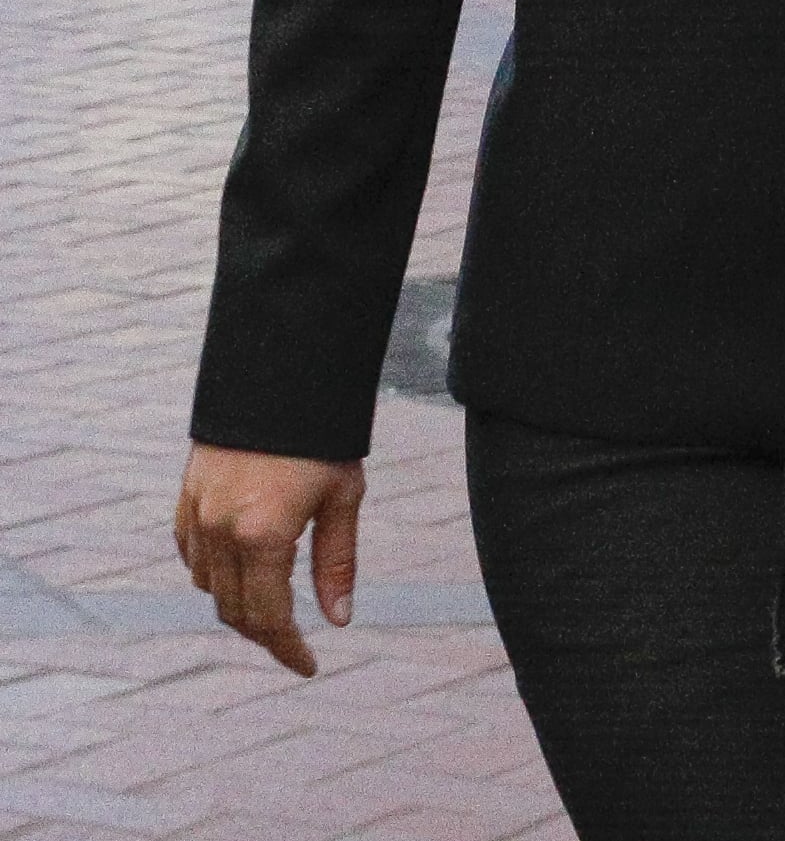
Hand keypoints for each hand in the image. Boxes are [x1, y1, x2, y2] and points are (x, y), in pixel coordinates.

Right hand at [173, 442, 364, 675]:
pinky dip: (211, 575)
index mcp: (263, 535)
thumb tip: (338, 620)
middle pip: (234, 611)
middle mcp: (222, 531)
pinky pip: (190, 555)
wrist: (280, 374)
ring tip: (269, 609)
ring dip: (236, 606)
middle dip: (264, 634)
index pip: (269, 617)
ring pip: (208, 587)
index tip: (308, 667)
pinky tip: (236, 574)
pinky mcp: (186, 497)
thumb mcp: (342, 498)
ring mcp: (198, 514)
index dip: (287, 650)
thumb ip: (337, 563)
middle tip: (293, 643)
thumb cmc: (321, 436)